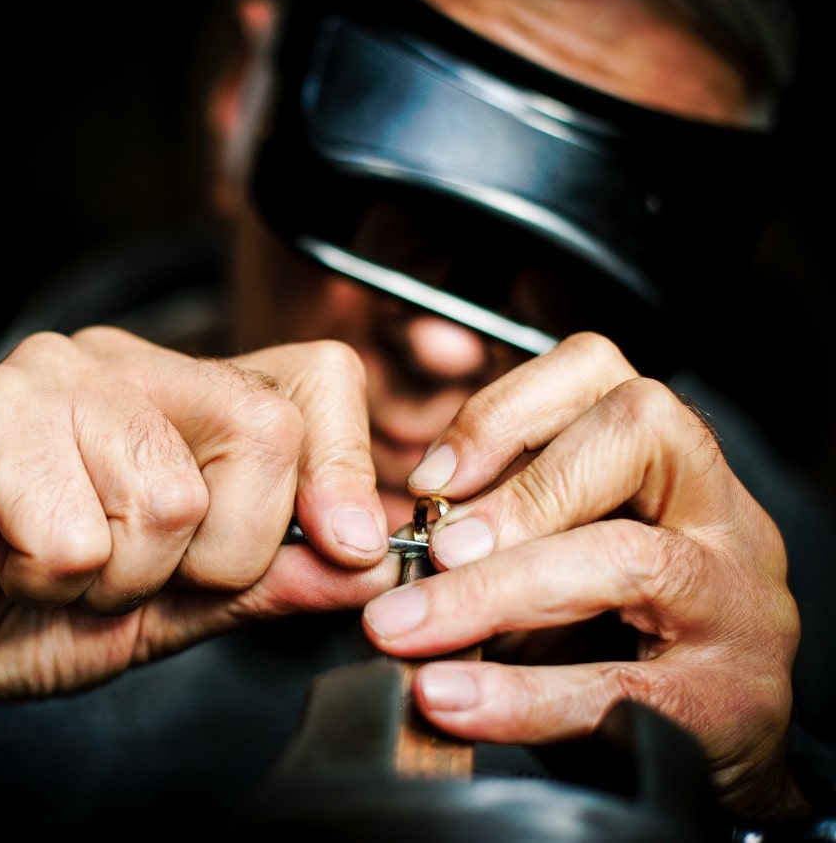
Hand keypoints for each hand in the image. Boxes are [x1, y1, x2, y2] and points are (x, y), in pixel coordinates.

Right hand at [0, 326, 399, 804]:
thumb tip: (373, 563)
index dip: (345, 468)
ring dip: (121, 578)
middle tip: (132, 571)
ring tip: (61, 567)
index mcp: (182, 392)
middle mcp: (126, 361)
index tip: (342, 547)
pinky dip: (52, 583)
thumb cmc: (33, 608)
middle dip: (218, 554)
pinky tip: (10, 562)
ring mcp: (54, 375)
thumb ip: (273, 579)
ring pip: (172, 497)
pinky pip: (79, 535)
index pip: (317, 380)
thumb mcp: (180, 604)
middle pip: (263, 435)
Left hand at [361, 332, 804, 820]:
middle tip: (434, 551)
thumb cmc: (623, 643)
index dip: (504, 411)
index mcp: (669, 465)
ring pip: (634, 557)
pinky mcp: (731, 699)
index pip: (599, 372)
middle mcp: (721, 514)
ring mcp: (739, 604)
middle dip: (520, 491)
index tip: (430, 478)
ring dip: (499, 589)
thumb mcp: (558, 564)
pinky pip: (622, 687)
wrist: (711, 757)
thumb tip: (389, 543)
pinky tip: (455, 701)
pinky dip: (522, 695)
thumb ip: (493, 537)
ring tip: (413, 627)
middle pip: (640, 434)